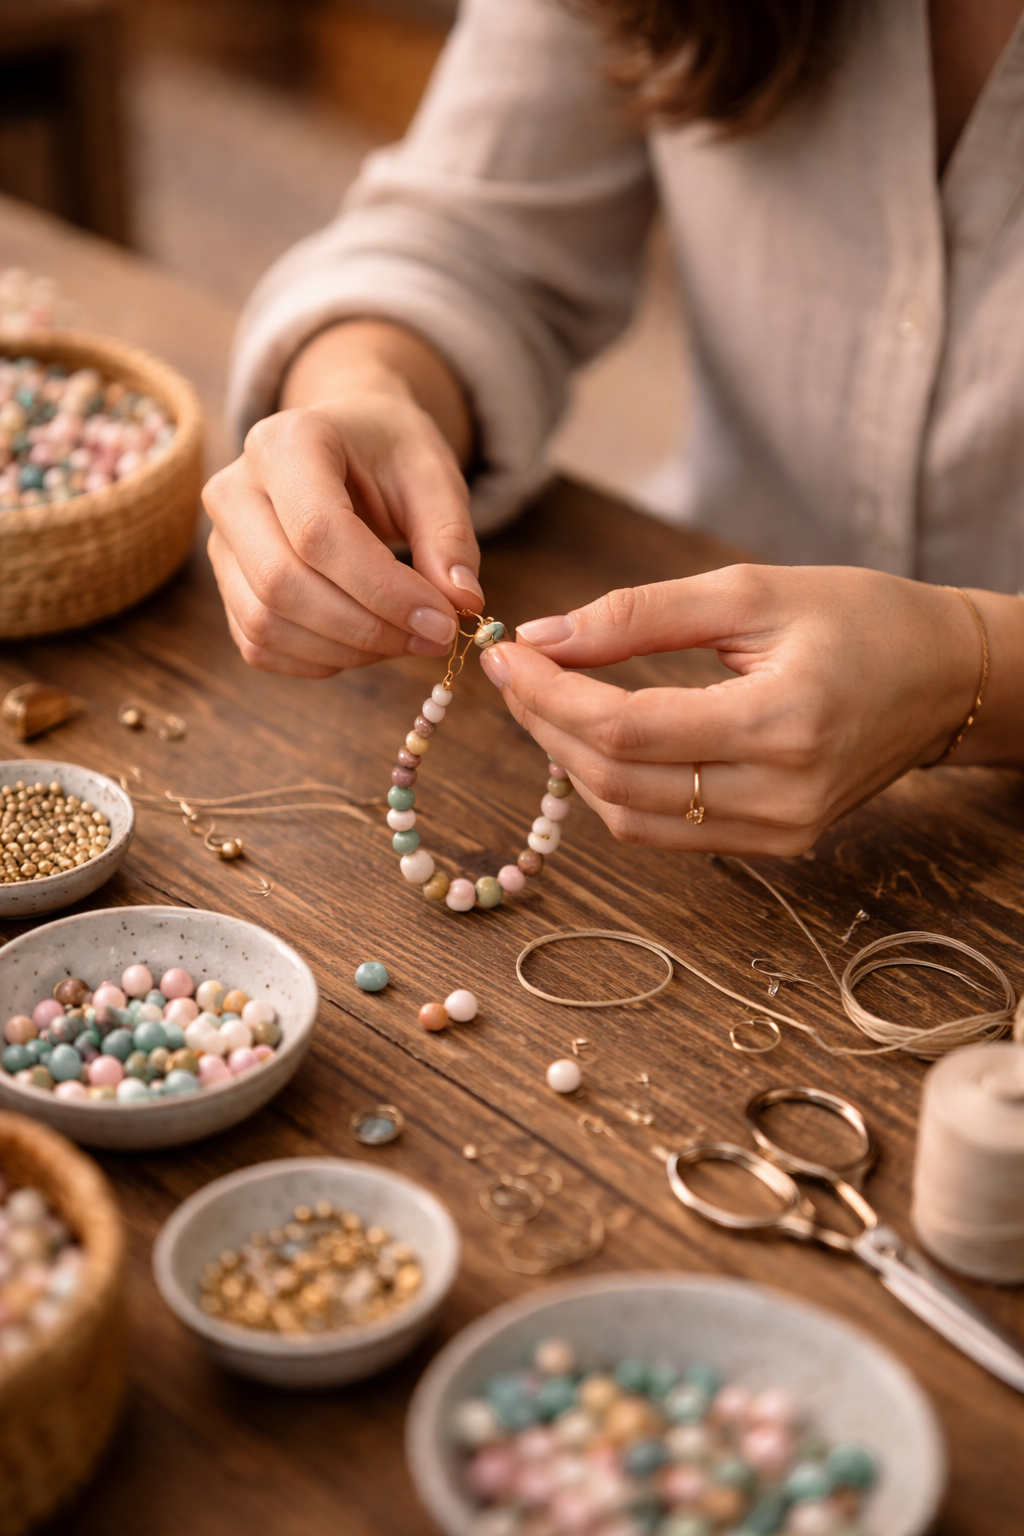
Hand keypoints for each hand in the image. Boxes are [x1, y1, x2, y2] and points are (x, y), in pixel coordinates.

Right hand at [204, 323, 480, 677]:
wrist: (345, 442)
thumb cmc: (388, 454)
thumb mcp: (433, 475)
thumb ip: (449, 536)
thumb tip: (461, 602)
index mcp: (286, 443)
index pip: (319, 532)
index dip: (383, 589)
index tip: (442, 620)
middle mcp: (235, 490)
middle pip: (283, 583)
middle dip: (366, 627)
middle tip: (433, 638)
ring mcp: (221, 542)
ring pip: (265, 623)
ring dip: (345, 651)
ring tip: (405, 639)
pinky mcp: (226, 585)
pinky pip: (259, 645)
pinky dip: (319, 660)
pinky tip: (367, 644)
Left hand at [478, 564, 996, 854]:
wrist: (946, 678)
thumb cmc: (859, 618)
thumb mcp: (750, 592)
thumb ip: (637, 615)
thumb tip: (542, 637)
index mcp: (783, 722)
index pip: (626, 729)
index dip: (549, 694)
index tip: (506, 652)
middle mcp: (781, 795)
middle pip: (617, 780)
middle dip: (547, 724)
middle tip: (515, 671)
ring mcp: (780, 833)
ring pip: (630, 817)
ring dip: (571, 761)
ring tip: (546, 700)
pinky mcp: (775, 846)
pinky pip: (664, 832)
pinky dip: (614, 788)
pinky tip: (595, 740)